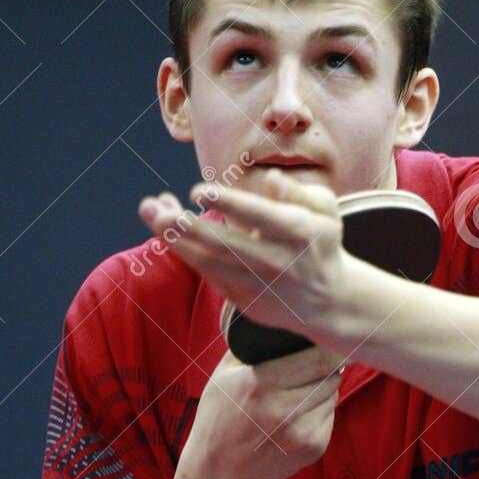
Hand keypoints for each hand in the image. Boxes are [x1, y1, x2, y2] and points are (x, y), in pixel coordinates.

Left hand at [138, 167, 347, 339]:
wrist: (327, 300)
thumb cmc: (319, 242)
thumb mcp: (324, 211)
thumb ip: (297, 192)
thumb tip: (269, 178)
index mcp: (297, 232)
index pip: (258, 216)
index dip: (227, 204)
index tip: (198, 191)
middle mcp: (275, 260)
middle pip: (224, 244)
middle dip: (186, 226)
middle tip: (156, 208)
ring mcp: (256, 283)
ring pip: (209, 261)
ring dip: (175, 239)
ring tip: (151, 213)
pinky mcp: (242, 300)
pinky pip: (207, 274)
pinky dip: (184, 251)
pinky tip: (166, 231)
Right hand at [182, 341, 346, 478]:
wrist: (221, 475)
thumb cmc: (220, 418)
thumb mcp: (224, 375)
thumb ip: (252, 345)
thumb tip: (280, 314)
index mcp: (259, 385)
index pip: (318, 358)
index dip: (328, 346)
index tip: (329, 338)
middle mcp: (283, 411)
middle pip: (331, 374)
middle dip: (326, 365)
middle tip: (313, 361)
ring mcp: (301, 433)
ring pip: (333, 393)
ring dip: (323, 387)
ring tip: (296, 391)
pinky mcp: (314, 448)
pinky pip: (331, 415)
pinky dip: (320, 409)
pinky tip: (295, 416)